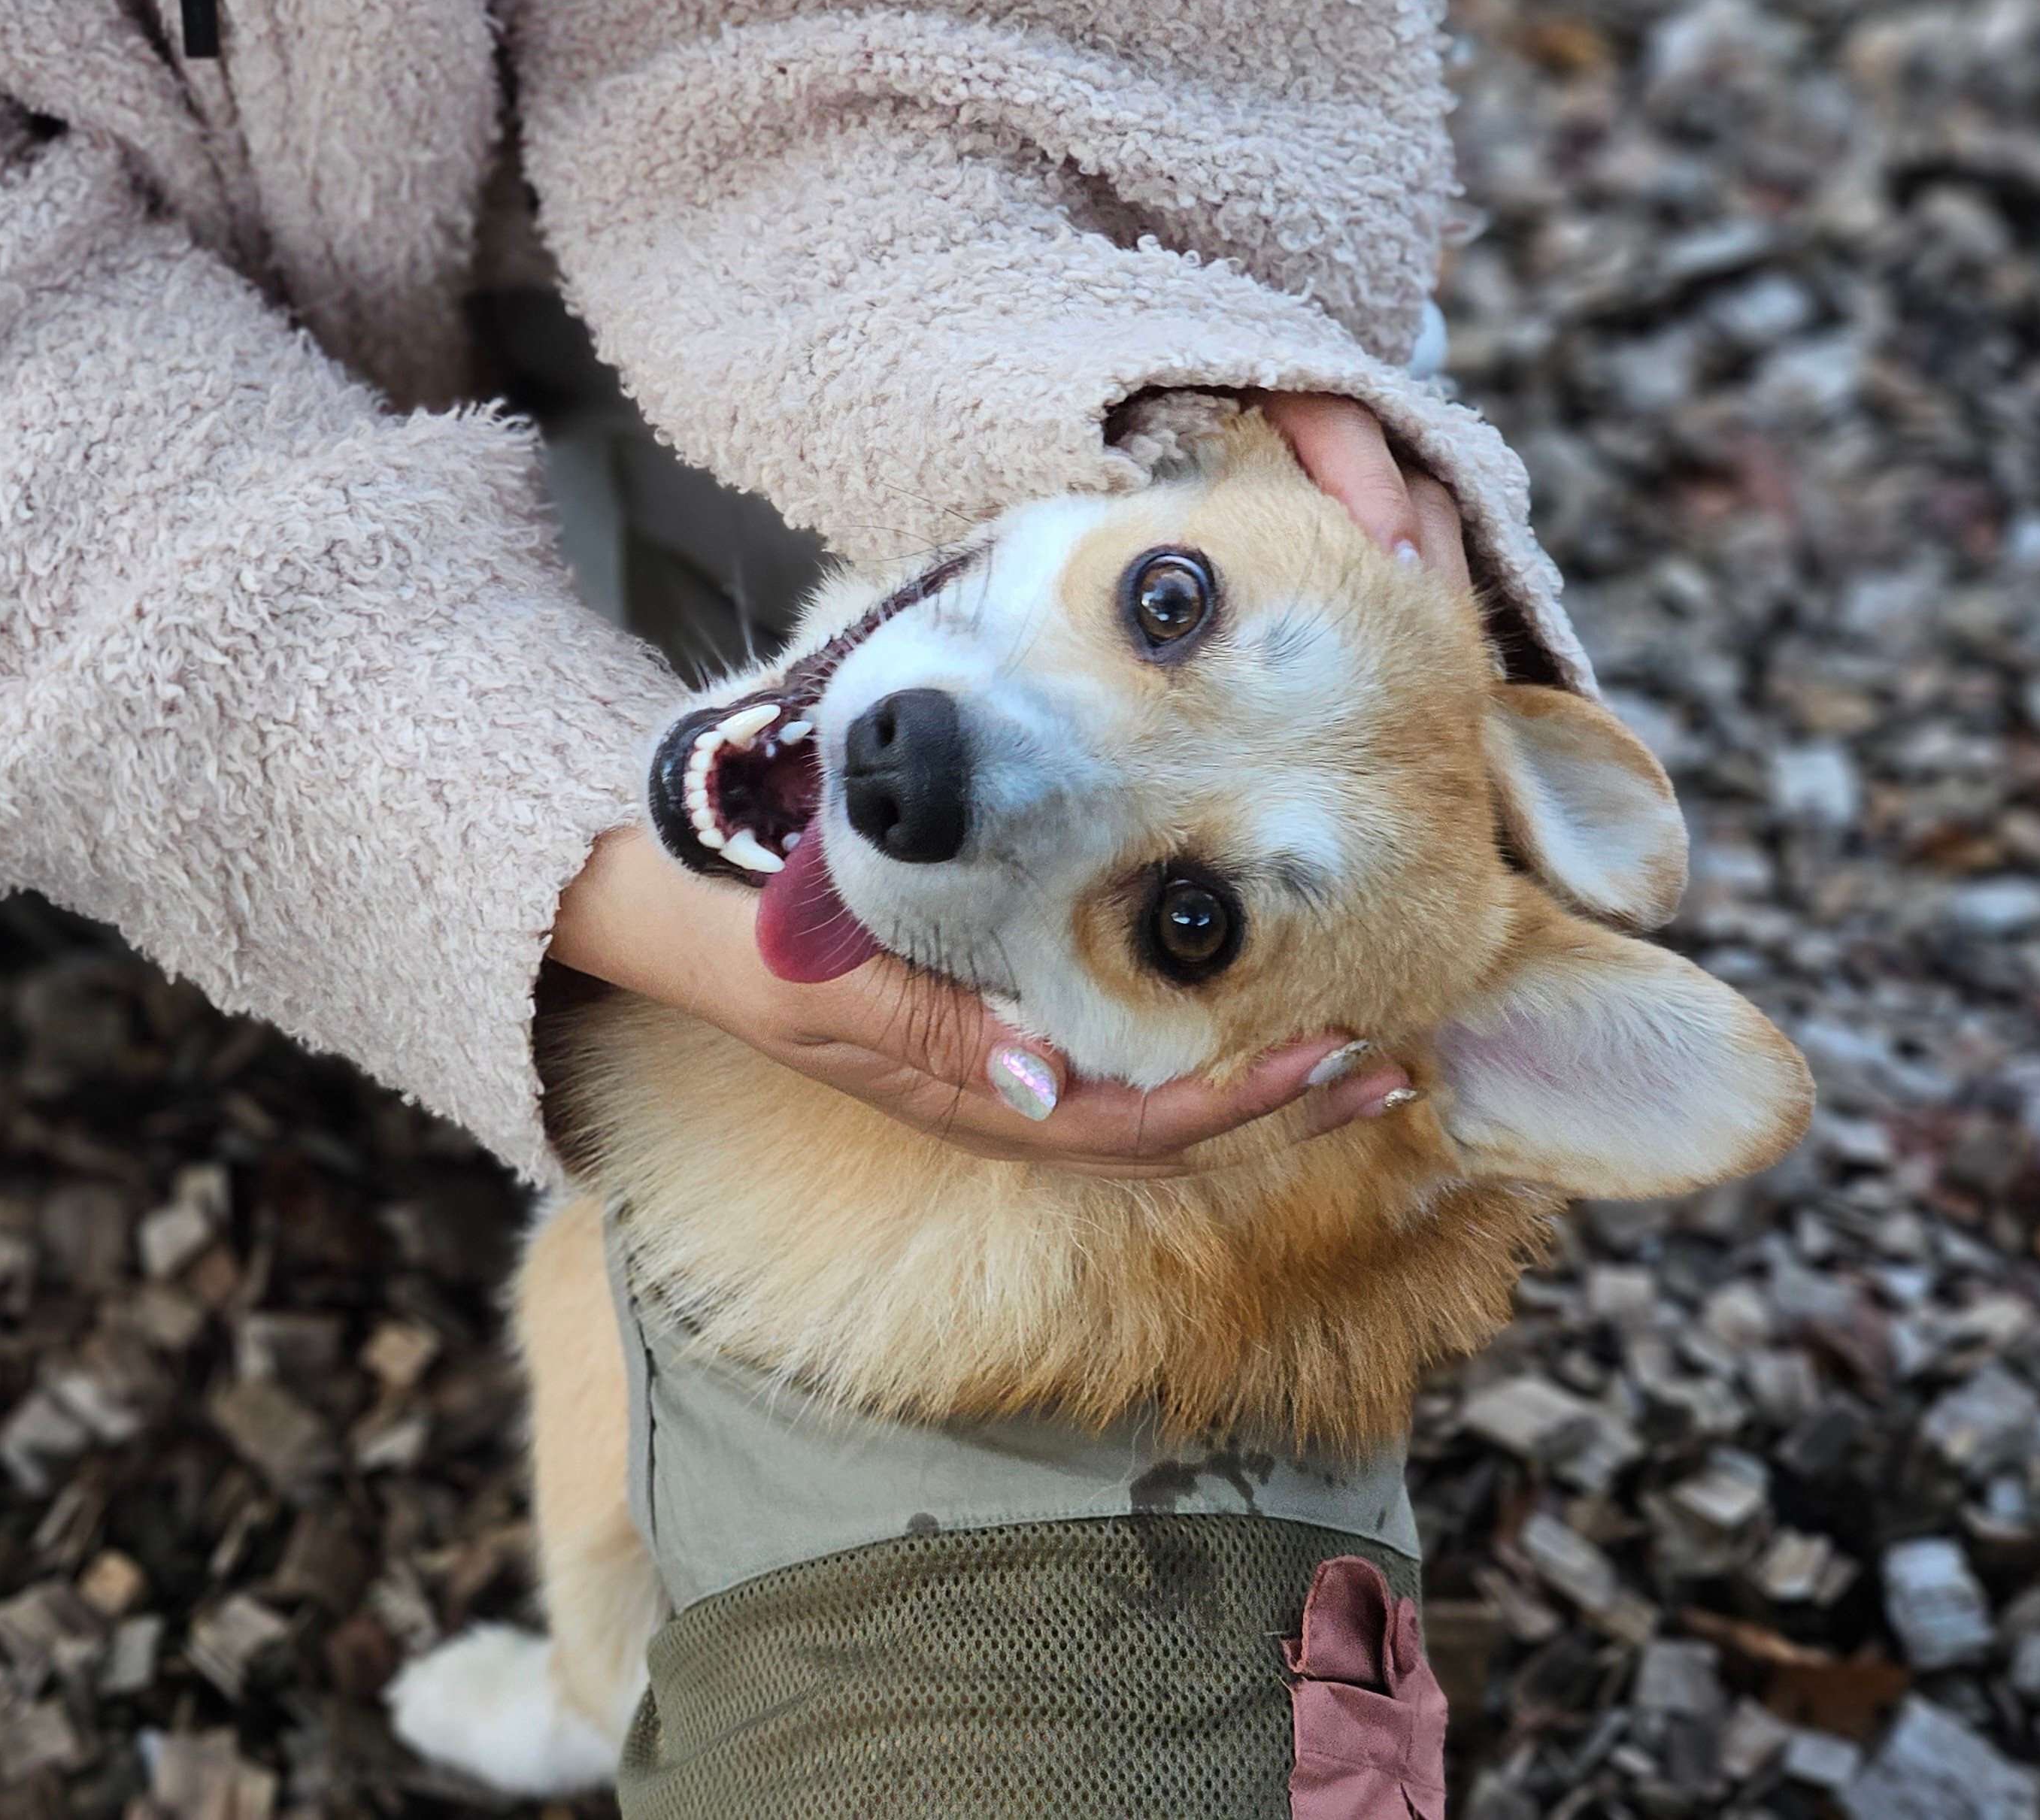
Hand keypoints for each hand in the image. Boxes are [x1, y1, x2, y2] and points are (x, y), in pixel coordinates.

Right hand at [545, 391, 1457, 1171]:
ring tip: (1350, 1057)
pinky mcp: (976, 1035)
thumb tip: (1051, 1088)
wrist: (644, 899)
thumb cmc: (731, 930)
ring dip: (1248, 1096)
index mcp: (960, 1096)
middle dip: (1279, 1114)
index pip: (1132, 1127)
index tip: (1338, 1053)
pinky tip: (1231, 1026)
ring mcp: (985, 1076)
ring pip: (1143, 1118)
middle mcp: (989, 1103)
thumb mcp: (815, 983)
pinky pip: (1104, 1077)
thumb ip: (927, 1032)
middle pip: (1162, 1140)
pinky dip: (1184, 1064)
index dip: (1241, 1106)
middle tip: (1395, 1067)